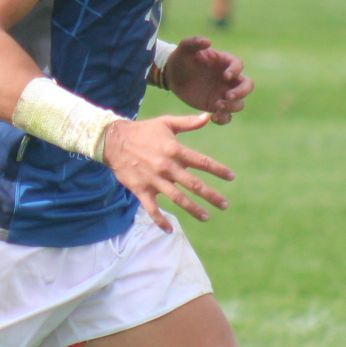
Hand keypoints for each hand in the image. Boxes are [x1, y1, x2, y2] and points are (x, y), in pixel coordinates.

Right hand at [101, 115, 233, 232]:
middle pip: (194, 185)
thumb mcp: (166, 123)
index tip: (231, 177)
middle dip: (211, 196)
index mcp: (175, 150)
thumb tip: (208, 116)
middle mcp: (167, 167)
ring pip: (178, 199)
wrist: (113, 141)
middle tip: (224, 205)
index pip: (202, 162)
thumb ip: (188, 123)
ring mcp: (154, 180)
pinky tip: (169, 230)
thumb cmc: (143, 131)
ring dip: (193, 210)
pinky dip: (160, 221)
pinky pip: (152, 209)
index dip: (218, 170)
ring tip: (206, 217)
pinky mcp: (141, 190)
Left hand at [163, 37, 252, 123]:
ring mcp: (224, 93)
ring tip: (217, 106)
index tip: (226, 75)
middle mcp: (229, 79)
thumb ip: (195, 42)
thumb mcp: (185, 48)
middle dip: (241, 92)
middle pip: (247, 86)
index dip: (235, 70)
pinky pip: (227, 116)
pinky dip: (224, 119)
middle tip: (228, 95)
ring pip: (240, 103)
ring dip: (232, 106)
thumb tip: (207, 41)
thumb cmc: (181, 59)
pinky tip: (213, 117)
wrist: (173, 75)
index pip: (238, 65)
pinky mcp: (216, 105)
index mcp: (224, 62)